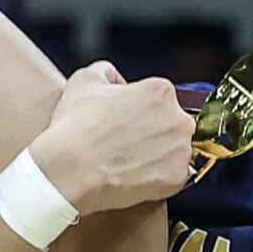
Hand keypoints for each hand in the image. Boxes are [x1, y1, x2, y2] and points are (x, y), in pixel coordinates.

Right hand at [26, 63, 196, 217]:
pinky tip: (131, 175)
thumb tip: (112, 78)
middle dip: (150, 130)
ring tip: (125, 160)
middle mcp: (179, 120)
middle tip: (123, 141)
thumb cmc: (76, 126)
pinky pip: (170, 177)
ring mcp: (180, 152)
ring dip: (155, 154)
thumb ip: (106, 71)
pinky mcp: (177, 180)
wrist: (72, 170)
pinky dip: (154, 178)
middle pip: (170, 123)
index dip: (136, 107)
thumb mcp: (84, 80)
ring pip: (172, 151)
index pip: (156, 97)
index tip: (123, 119)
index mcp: (160, 92)